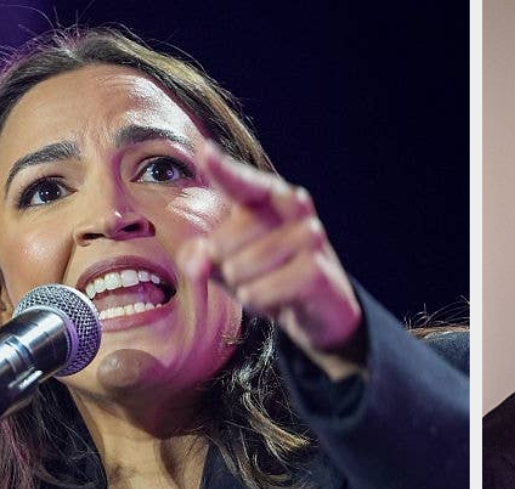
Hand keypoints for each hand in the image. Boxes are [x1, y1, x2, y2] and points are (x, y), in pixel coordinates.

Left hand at [179, 141, 364, 378]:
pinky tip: (279, 300)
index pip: (241, 182)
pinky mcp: (317, 271)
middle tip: (248, 276)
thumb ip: (201, 257)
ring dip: (245, 288)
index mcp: (268, 196)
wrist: (319, 311)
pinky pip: (262, 291)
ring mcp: (310, 236)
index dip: (222, 170)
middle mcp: (293, 207)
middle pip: (225, 239)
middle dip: (224, 267)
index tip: (205, 152)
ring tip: (267, 287)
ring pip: (242, 267)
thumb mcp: (227, 263)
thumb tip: (195, 265)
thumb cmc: (269, 275)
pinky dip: (261, 302)